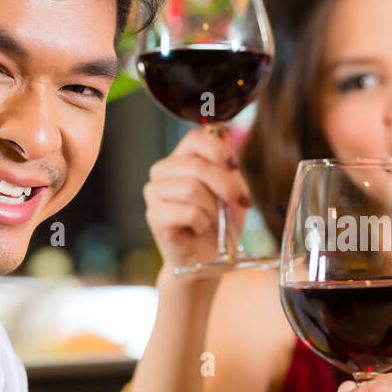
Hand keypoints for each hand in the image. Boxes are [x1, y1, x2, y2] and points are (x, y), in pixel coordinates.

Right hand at [142, 127, 251, 272]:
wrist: (208, 258)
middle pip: (197, 165)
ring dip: (213, 209)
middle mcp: (163, 171)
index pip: (195, 137)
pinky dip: (203, 223)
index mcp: (182, 159)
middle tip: (238, 203)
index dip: (218, 149)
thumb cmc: (221, 223)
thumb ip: (227, 164)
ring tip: (212, 220)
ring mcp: (154, 192)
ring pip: (191, 188)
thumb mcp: (233, 190)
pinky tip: (199, 229)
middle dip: (225, 186)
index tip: (235, 166)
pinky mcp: (154, 216)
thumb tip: (223, 132)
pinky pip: (188, 212)